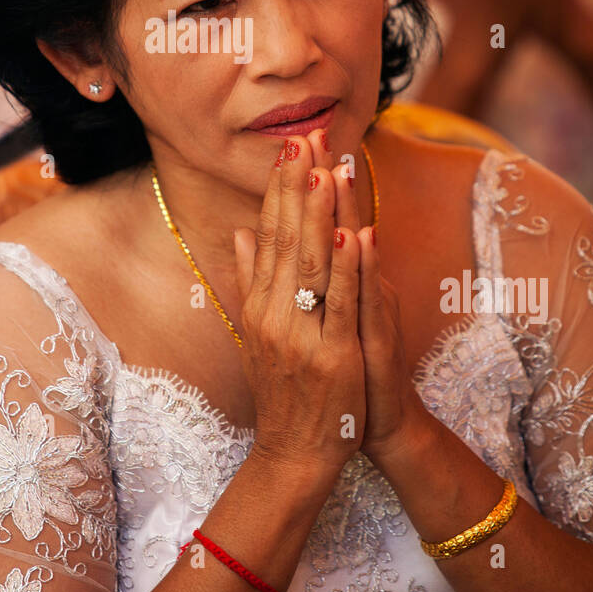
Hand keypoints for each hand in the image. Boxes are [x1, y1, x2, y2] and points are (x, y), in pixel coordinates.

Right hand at [232, 128, 416, 477]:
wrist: (295, 452)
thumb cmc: (284, 390)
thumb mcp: (257, 331)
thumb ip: (250, 280)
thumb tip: (240, 233)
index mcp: (259, 303)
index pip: (268, 234)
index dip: (280, 190)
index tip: (289, 149)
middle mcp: (274, 312)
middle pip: (286, 239)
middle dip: (297, 187)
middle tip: (303, 139)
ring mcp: (300, 333)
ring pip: (311, 264)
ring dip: (319, 215)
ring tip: (325, 171)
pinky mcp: (331, 355)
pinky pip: (339, 304)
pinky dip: (346, 268)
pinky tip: (352, 234)